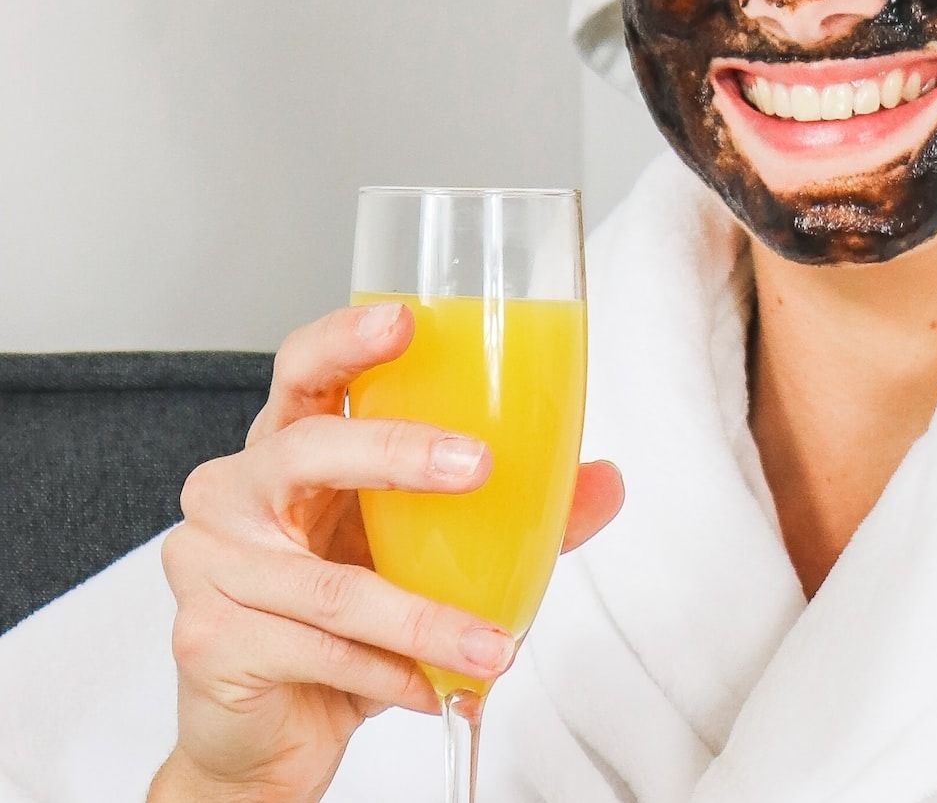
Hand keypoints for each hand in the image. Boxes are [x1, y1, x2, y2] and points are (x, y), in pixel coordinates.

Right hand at [148, 301, 623, 802]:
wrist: (261, 738)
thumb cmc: (338, 619)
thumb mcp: (419, 555)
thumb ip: (507, 515)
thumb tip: (604, 481)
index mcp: (286, 446)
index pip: (303, 369)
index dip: (346, 339)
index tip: (405, 320)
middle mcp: (237, 491)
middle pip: (310, 448)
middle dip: (399, 452)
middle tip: (478, 466)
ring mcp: (213, 565)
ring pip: (334, 585)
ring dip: (426, 618)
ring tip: (495, 647)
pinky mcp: (212, 641)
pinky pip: (320, 651)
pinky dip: (390, 673)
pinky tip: (435, 688)